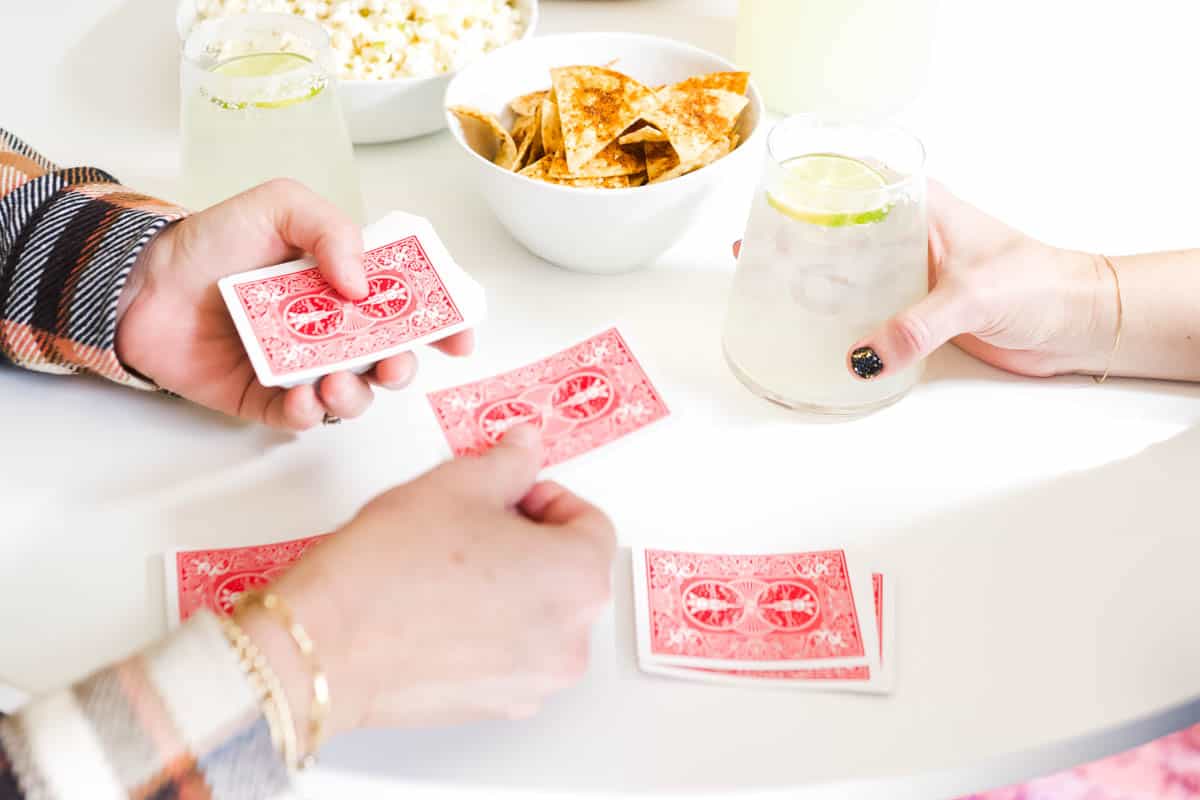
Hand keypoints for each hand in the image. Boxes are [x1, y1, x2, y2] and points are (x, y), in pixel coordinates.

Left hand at [116, 179, 473, 429]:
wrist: (143, 282)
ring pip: (353, 394)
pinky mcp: (267, 400)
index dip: (441, 322)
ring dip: (357, 395)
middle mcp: (332, 330)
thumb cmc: (212, 241)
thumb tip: (362, 285)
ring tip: (336, 383)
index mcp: (345, 285)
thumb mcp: (279, 205)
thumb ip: (329, 229)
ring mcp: (302, 368)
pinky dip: (308, 413)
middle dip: (404, 367)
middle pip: (390, 358)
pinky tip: (301, 397)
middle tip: (395, 363)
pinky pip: (301, 418)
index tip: (458, 336)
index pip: (406, 306)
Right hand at [238, 425, 615, 741]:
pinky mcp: (500, 706)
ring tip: (451, 569)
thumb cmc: (390, 568)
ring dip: (511, 586)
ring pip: (541, 614)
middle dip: (529, 540)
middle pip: (569, 571)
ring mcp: (537, 679)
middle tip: (473, 525)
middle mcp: (571, 636)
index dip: (546, 498)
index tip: (511, 494)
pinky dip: (491, 629)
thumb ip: (509, 462)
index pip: (591, 523)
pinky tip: (442, 609)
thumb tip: (525, 447)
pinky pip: (512, 654)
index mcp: (578, 577)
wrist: (328, 643)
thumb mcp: (458, 484)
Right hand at [734, 180, 1114, 379]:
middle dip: (795, 239)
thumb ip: (917, 325)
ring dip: (812, 282)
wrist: (1077, 323)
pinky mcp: (915, 311)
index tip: (769, 197)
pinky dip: (838, 321)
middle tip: (749, 251)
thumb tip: (865, 355)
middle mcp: (909, 236)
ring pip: (848, 272)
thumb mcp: (973, 296)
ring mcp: (910, 274)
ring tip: (767, 290)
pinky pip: (865, 311)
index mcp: (922, 207)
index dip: (811, 185)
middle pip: (840, 229)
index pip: (857, 181)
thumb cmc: (1041, 283)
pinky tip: (812, 330)